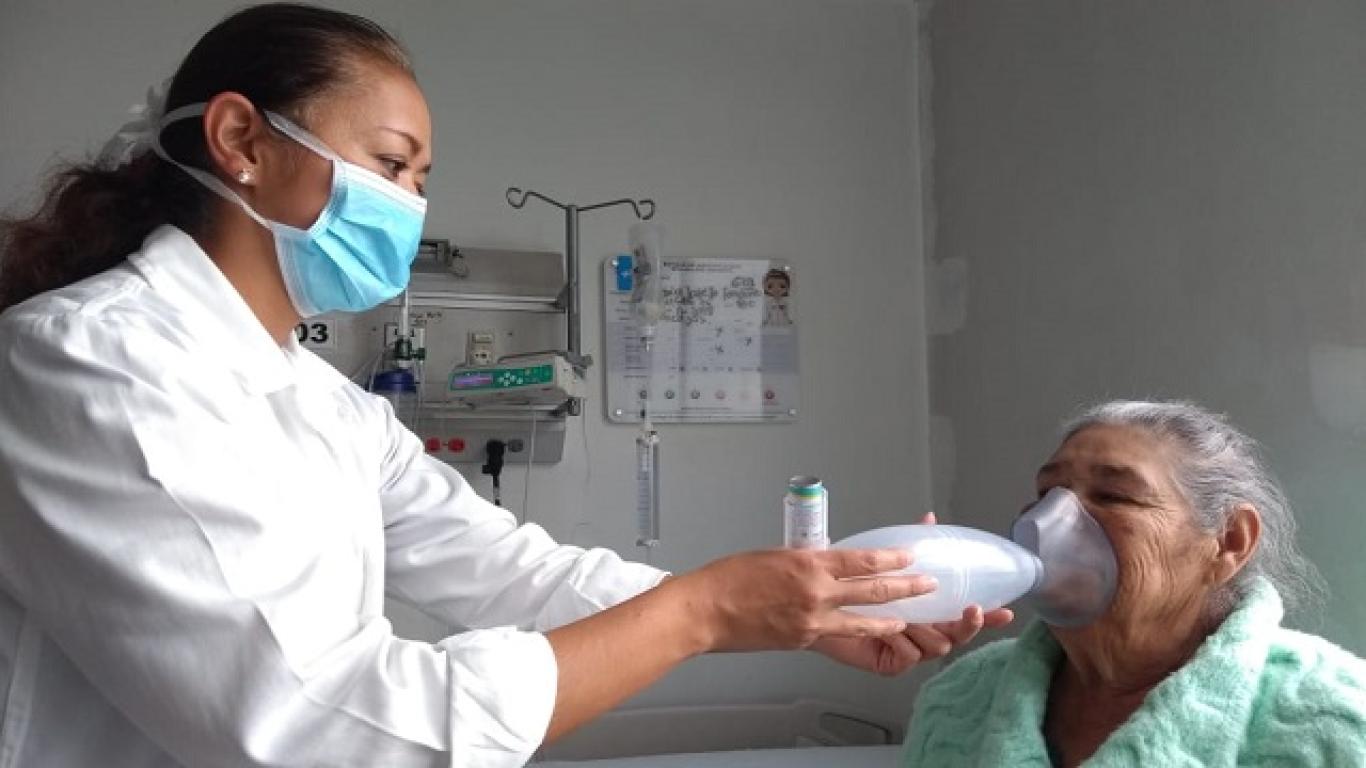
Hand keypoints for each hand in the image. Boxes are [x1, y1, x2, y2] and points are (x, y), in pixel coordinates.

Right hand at [679, 548, 937, 652]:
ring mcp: (811, 618)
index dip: (890, 559)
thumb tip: (826, 565)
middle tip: (926, 583)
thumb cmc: (730, 579)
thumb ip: (806, 562)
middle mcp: (815, 590)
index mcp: (808, 562)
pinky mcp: (802, 638)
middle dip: (905, 586)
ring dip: (892, 616)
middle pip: (872, 588)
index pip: (861, 559)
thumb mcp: (775, 556)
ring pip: (864, 618)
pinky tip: (873, 631)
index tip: (908, 556)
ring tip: (911, 616)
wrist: (706, 608)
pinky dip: (862, 631)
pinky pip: (840, 633)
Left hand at [810, 510, 1012, 675]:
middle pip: (957, 635)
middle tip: (969, 609)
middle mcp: (922, 632)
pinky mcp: (889, 664)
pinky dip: (902, 641)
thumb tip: (928, 519)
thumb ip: (911, 543)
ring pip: (935, 646)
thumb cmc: (850, 583)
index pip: (963, 614)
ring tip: (914, 615)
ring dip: (928, 628)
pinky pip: (907, 657)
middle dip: (967, 624)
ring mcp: (908, 649)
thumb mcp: (884, 561)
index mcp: (927, 611)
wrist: (814, 606)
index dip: (988, 615)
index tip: (1006, 610)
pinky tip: (892, 630)